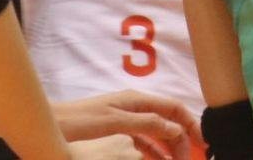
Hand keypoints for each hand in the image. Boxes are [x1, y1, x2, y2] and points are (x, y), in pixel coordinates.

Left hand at [56, 91, 199, 159]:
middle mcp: (135, 107)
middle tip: (189, 159)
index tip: (203, 142)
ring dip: (169, 147)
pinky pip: (142, 142)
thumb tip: (174, 127)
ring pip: (157, 133)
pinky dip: (153, 152)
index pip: (174, 107)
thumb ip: (145, 123)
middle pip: (168, 121)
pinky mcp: (117, 131)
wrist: (49, 124)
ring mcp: (126, 119)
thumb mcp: (114, 122)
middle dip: (182, 139)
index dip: (191, 123)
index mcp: (137, 100)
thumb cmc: (78, 120)